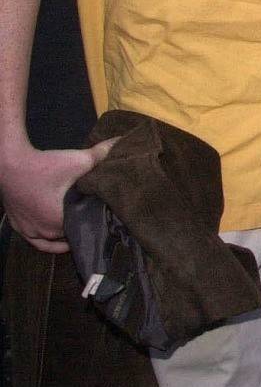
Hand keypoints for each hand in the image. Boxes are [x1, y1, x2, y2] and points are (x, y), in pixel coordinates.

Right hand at [0, 139, 116, 252]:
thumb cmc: (45, 165)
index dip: (99, 222)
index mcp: (62, 222)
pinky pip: (36, 241)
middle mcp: (45, 232)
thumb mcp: (79, 159)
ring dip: (66, 237)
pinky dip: (47, 241)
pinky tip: (56, 239)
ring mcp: (29, 231)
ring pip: (53, 242)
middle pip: (71, 235)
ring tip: (81, 228)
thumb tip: (122, 143)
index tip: (109, 215)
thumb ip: (103, 153)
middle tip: (98, 218)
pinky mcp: (18, 225)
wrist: (10, 162)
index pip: (87, 228)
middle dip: (84, 227)